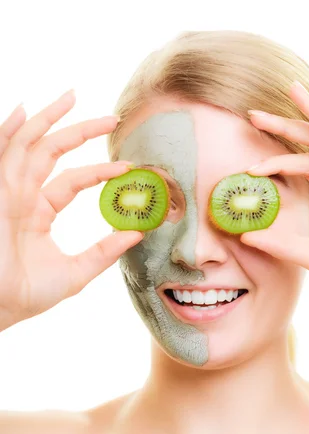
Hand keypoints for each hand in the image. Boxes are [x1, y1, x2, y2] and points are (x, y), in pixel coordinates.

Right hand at [0, 90, 142, 329]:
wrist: (0, 306)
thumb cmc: (28, 294)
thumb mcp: (76, 272)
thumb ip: (104, 252)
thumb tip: (138, 233)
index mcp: (38, 211)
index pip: (72, 180)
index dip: (100, 172)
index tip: (128, 167)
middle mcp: (22, 195)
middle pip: (51, 152)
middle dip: (79, 131)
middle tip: (112, 118)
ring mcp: (7, 191)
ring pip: (28, 144)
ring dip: (49, 119)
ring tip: (73, 96)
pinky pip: (4, 154)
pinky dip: (10, 131)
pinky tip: (24, 110)